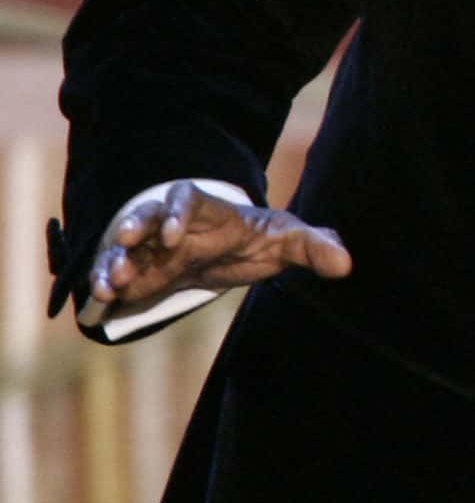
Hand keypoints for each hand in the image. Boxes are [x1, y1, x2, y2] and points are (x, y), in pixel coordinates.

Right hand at [81, 180, 351, 323]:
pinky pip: (113, 276)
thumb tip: (346, 263)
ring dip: (113, 262)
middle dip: (132, 226)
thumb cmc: (256, 239)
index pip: (188, 198)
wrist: (228, 252)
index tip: (174, 234)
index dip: (179, 211)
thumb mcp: (286, 240)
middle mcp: (171, 224)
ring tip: (109, 282)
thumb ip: (313, 246)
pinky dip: (104, 287)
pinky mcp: (136, 274)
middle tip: (124, 240)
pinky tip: (100, 304)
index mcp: (207, 210)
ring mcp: (148, 249)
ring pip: (123, 248)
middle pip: (146, 215)